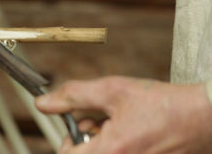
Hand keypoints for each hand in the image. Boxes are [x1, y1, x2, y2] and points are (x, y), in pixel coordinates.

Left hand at [35, 76, 211, 153]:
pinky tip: (130, 133)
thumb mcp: (112, 91)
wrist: (201, 116)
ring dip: (102, 142)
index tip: (78, 123)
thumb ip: (73, 96)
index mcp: (111, 152)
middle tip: (100, 120)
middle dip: (86, 139)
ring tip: (119, 123)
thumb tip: (42, 103)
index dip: (68, 140)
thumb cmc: (160, 103)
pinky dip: (116, 147)